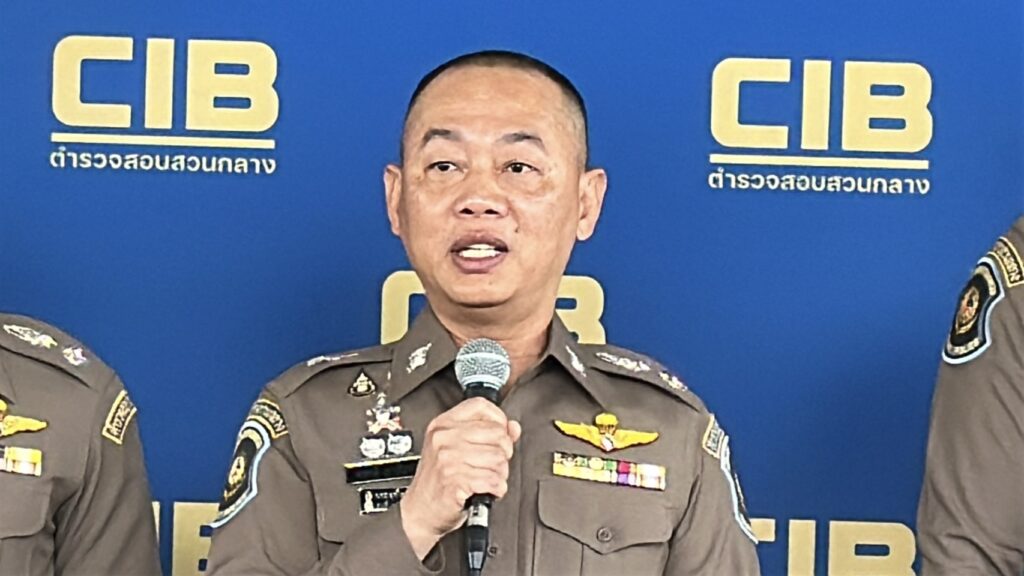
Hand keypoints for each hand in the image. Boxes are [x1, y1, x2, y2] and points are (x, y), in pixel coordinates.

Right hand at [400, 398, 521, 559]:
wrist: (419, 511)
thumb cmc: (438, 481)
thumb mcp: (456, 449)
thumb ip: (487, 434)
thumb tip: (513, 427)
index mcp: (443, 424)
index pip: (480, 406)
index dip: (498, 419)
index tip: (500, 433)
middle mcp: (444, 438)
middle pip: (497, 433)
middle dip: (503, 452)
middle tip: (491, 464)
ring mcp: (448, 458)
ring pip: (499, 459)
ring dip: (500, 474)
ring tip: (486, 478)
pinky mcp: (455, 480)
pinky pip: (493, 480)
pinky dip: (496, 488)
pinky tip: (486, 489)